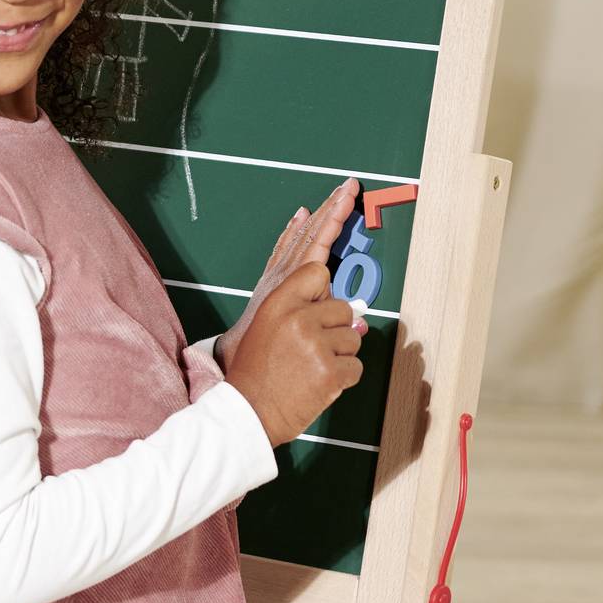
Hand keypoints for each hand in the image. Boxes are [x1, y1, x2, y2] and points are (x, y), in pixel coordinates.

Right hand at [219, 177, 367, 448]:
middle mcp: (295, 316)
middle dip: (332, 328)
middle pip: (340, 305)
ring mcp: (314, 344)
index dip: (332, 224)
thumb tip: (328, 279)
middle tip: (307, 349)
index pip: (315, 263)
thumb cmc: (254, 370)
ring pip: (352, 337)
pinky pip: (356, 365)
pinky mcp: (329, 371)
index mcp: (275, 301)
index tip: (348, 188)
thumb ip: (295, 300)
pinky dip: (343, 378)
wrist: (245, 414)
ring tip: (307, 370)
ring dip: (337, 356)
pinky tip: (318, 384)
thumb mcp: (264, 324)